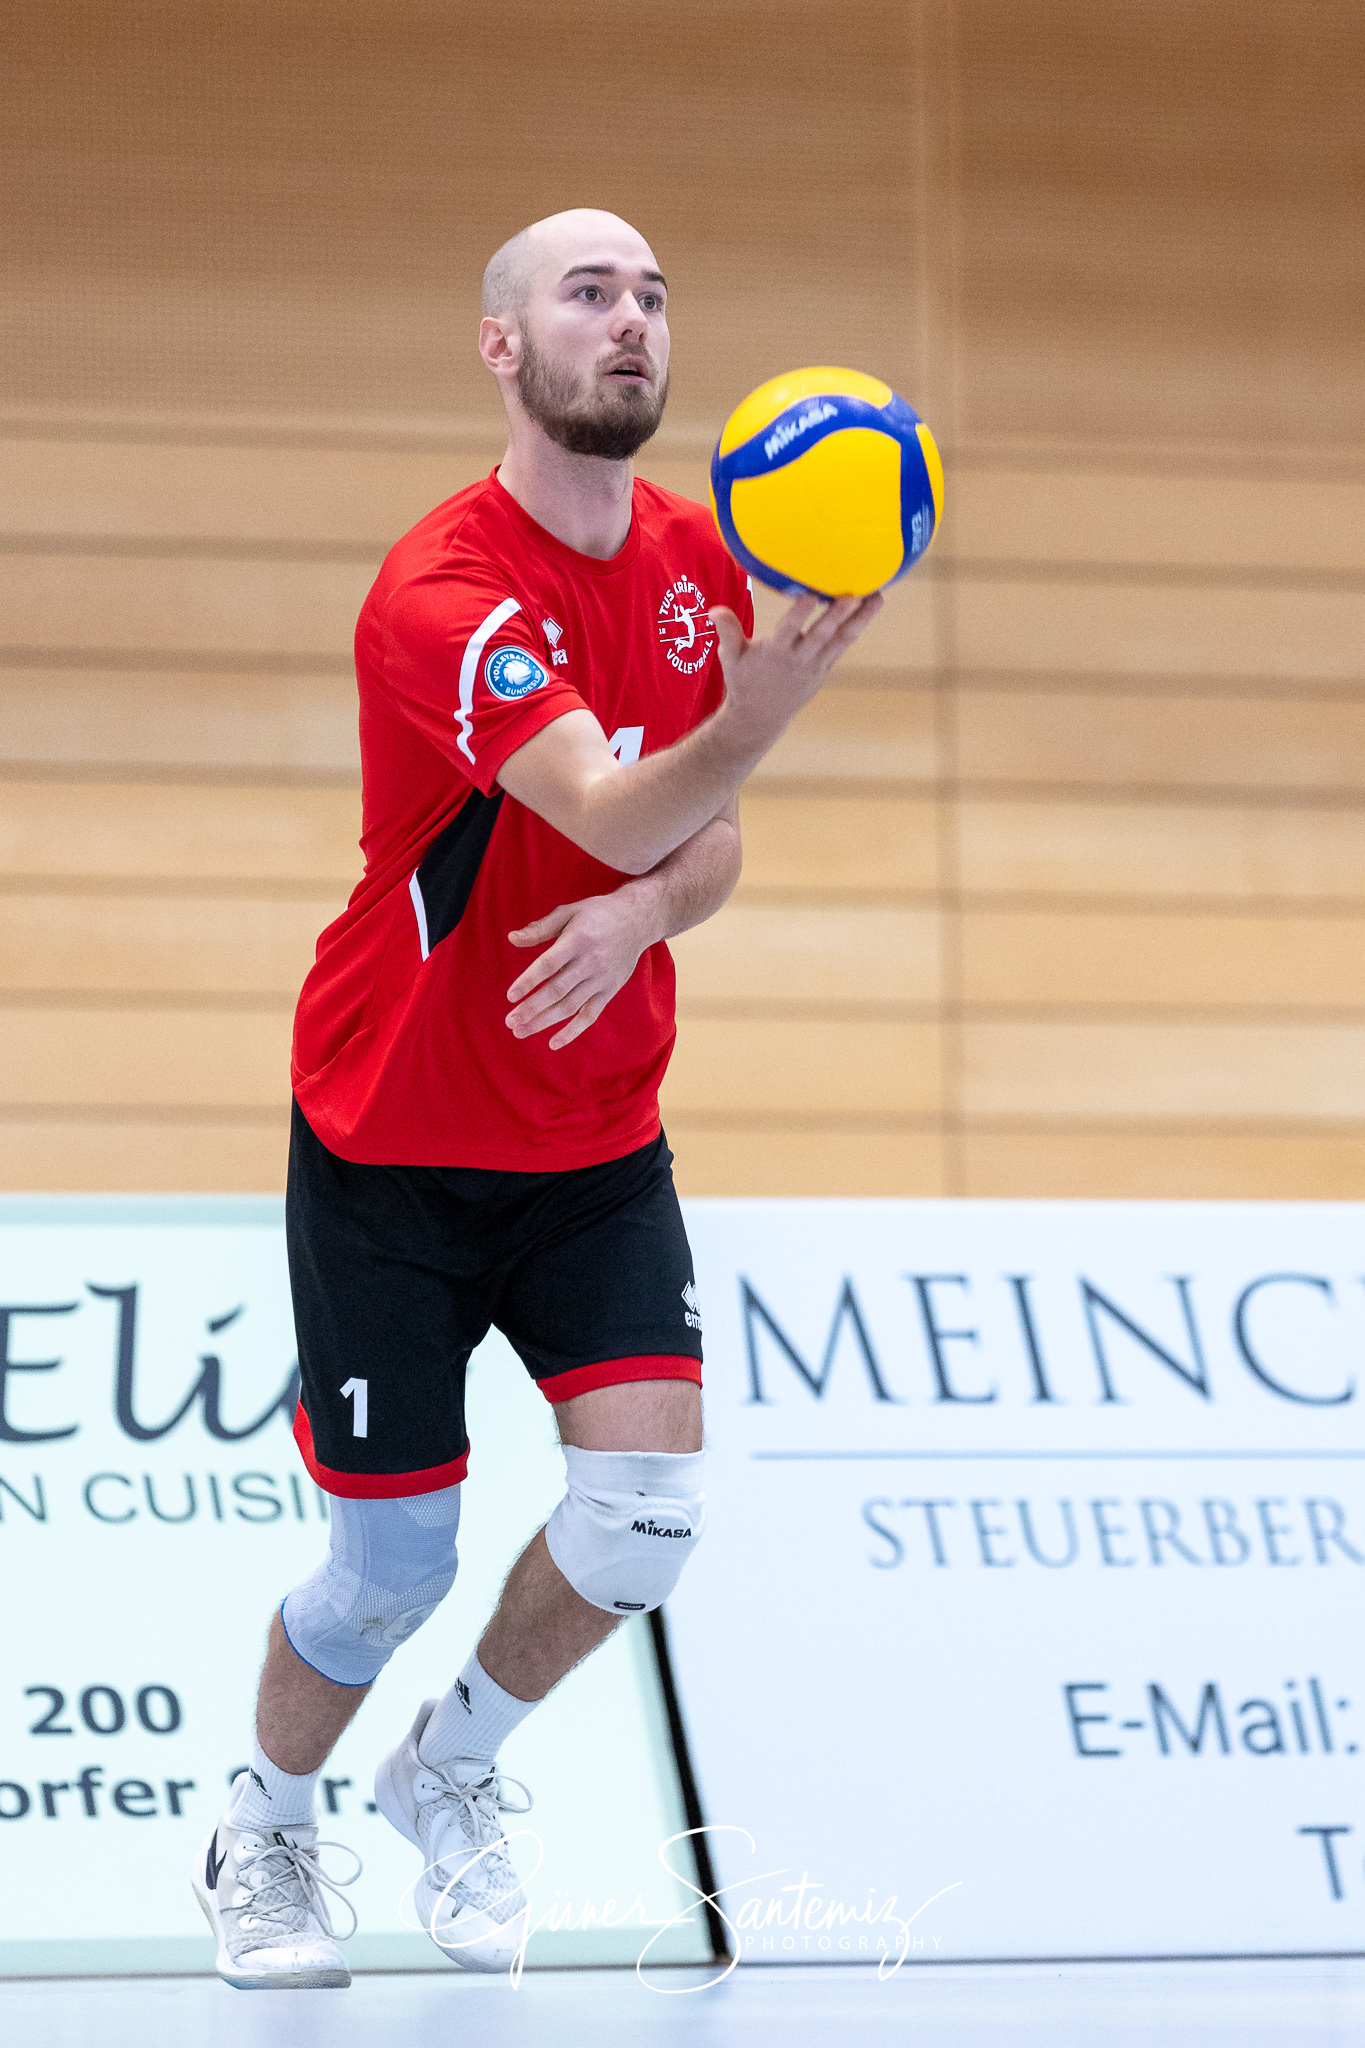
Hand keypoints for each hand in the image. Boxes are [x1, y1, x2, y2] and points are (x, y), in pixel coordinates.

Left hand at [505, 887, 657, 1049]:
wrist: (637, 921)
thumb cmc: (597, 914)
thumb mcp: (568, 912)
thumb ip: (540, 928)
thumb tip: (512, 938)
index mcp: (577, 940)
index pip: (549, 964)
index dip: (529, 981)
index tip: (511, 996)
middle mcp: (590, 962)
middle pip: (557, 990)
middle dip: (532, 1009)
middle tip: (510, 1022)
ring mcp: (601, 979)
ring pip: (570, 1006)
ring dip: (544, 1021)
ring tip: (521, 1031)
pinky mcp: (609, 991)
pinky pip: (590, 1015)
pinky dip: (572, 1031)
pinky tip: (553, 1043)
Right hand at [707, 589, 883, 740]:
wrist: (760, 717)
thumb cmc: (744, 682)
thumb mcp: (730, 658)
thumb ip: (727, 632)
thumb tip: (714, 609)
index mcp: (775, 653)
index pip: (788, 630)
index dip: (799, 614)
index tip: (810, 596)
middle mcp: (798, 659)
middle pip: (821, 634)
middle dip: (837, 615)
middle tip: (854, 594)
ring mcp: (814, 665)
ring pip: (840, 639)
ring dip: (860, 619)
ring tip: (877, 598)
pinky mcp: (824, 668)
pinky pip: (842, 645)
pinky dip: (855, 628)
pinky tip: (869, 609)